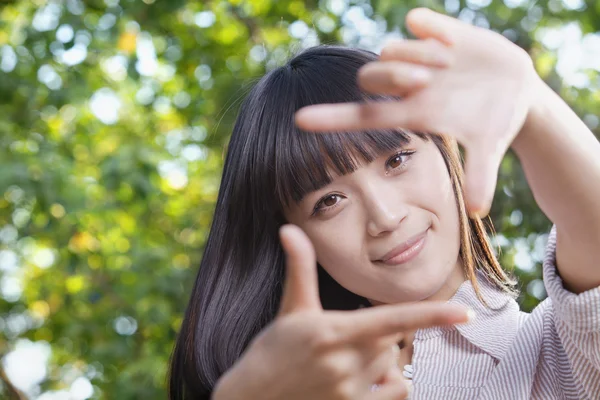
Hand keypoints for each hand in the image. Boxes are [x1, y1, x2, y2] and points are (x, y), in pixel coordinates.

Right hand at [213, 224, 470, 399]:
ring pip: (394, 366)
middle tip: (349, 335)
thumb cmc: (272, 350)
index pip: (393, 320)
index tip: (465, 313)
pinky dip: (390, 383)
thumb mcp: (290, 308)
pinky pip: (396, 392)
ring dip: (383, 359)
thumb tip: (289, 229)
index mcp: (333, 331)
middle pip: (392, 340)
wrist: (251, 398)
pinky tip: (365, 380)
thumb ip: (299, 268)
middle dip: (380, 334)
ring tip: (350, 359)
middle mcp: (346, 363)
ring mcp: (350, 392)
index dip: (432, 315)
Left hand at [295, 8, 537, 216]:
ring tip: (449, 63)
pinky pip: (418, 21)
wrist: (516, 88)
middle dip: (393, 77)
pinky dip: (432, 29)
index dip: (331, 119)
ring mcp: (419, 56)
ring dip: (419, 56)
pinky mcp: (437, 31)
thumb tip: (478, 211)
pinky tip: (452, 43)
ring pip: (392, 49)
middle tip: (427, 82)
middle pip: (369, 76)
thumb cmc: (494, 123)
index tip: (298, 121)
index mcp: (412, 114)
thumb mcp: (487, 148)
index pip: (362, 117)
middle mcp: (407, 85)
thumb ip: (480, 175)